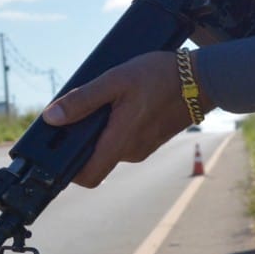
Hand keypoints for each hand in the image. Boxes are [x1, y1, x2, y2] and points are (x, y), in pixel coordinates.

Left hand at [41, 51, 204, 188]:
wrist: (203, 78)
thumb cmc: (160, 76)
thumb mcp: (116, 80)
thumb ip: (83, 100)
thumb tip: (52, 118)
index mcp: (120, 142)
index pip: (87, 177)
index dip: (67, 171)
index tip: (55, 150)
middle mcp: (131, 152)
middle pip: (95, 159)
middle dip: (81, 140)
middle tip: (75, 111)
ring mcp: (143, 147)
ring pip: (110, 147)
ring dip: (100, 130)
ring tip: (101, 100)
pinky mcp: (151, 139)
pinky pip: (125, 140)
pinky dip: (115, 126)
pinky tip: (119, 103)